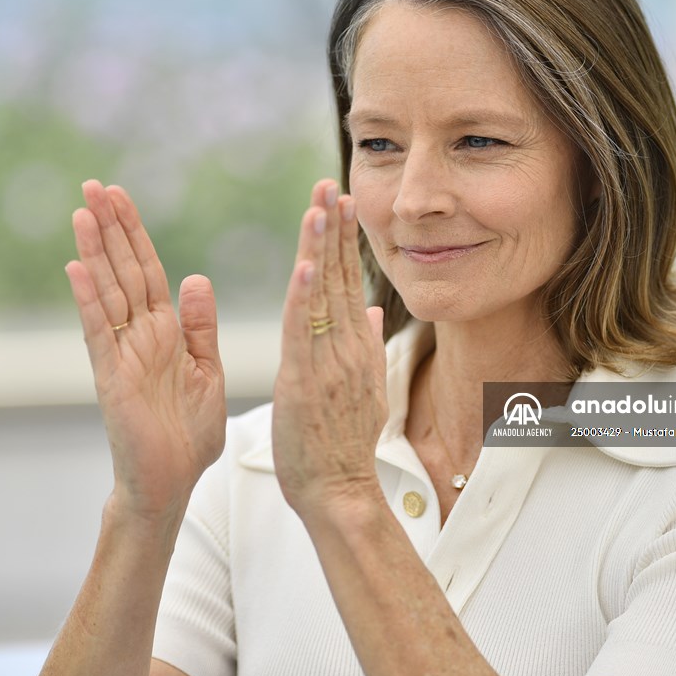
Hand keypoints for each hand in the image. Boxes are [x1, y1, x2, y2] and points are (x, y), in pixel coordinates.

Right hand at [65, 180, 226, 519]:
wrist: (173, 482)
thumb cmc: (190, 433)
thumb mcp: (207, 369)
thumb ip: (200, 325)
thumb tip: (194, 277)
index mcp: (168, 331)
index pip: (149, 271)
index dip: (136, 234)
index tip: (121, 197)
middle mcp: (141, 335)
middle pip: (124, 271)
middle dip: (111, 228)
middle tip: (93, 185)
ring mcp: (123, 354)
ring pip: (107, 292)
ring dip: (95, 252)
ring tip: (82, 211)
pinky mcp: (112, 378)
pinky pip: (99, 332)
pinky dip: (88, 300)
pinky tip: (76, 268)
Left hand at [272, 180, 387, 516]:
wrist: (341, 491)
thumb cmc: (343, 444)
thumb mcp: (364, 389)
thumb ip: (367, 346)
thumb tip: (373, 312)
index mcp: (355, 347)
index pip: (349, 283)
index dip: (345, 242)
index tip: (341, 204)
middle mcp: (346, 348)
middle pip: (339, 278)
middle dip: (333, 229)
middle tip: (329, 184)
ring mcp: (328, 363)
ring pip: (323, 296)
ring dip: (319, 249)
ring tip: (318, 206)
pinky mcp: (305, 381)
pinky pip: (303, 331)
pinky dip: (303, 297)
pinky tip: (303, 265)